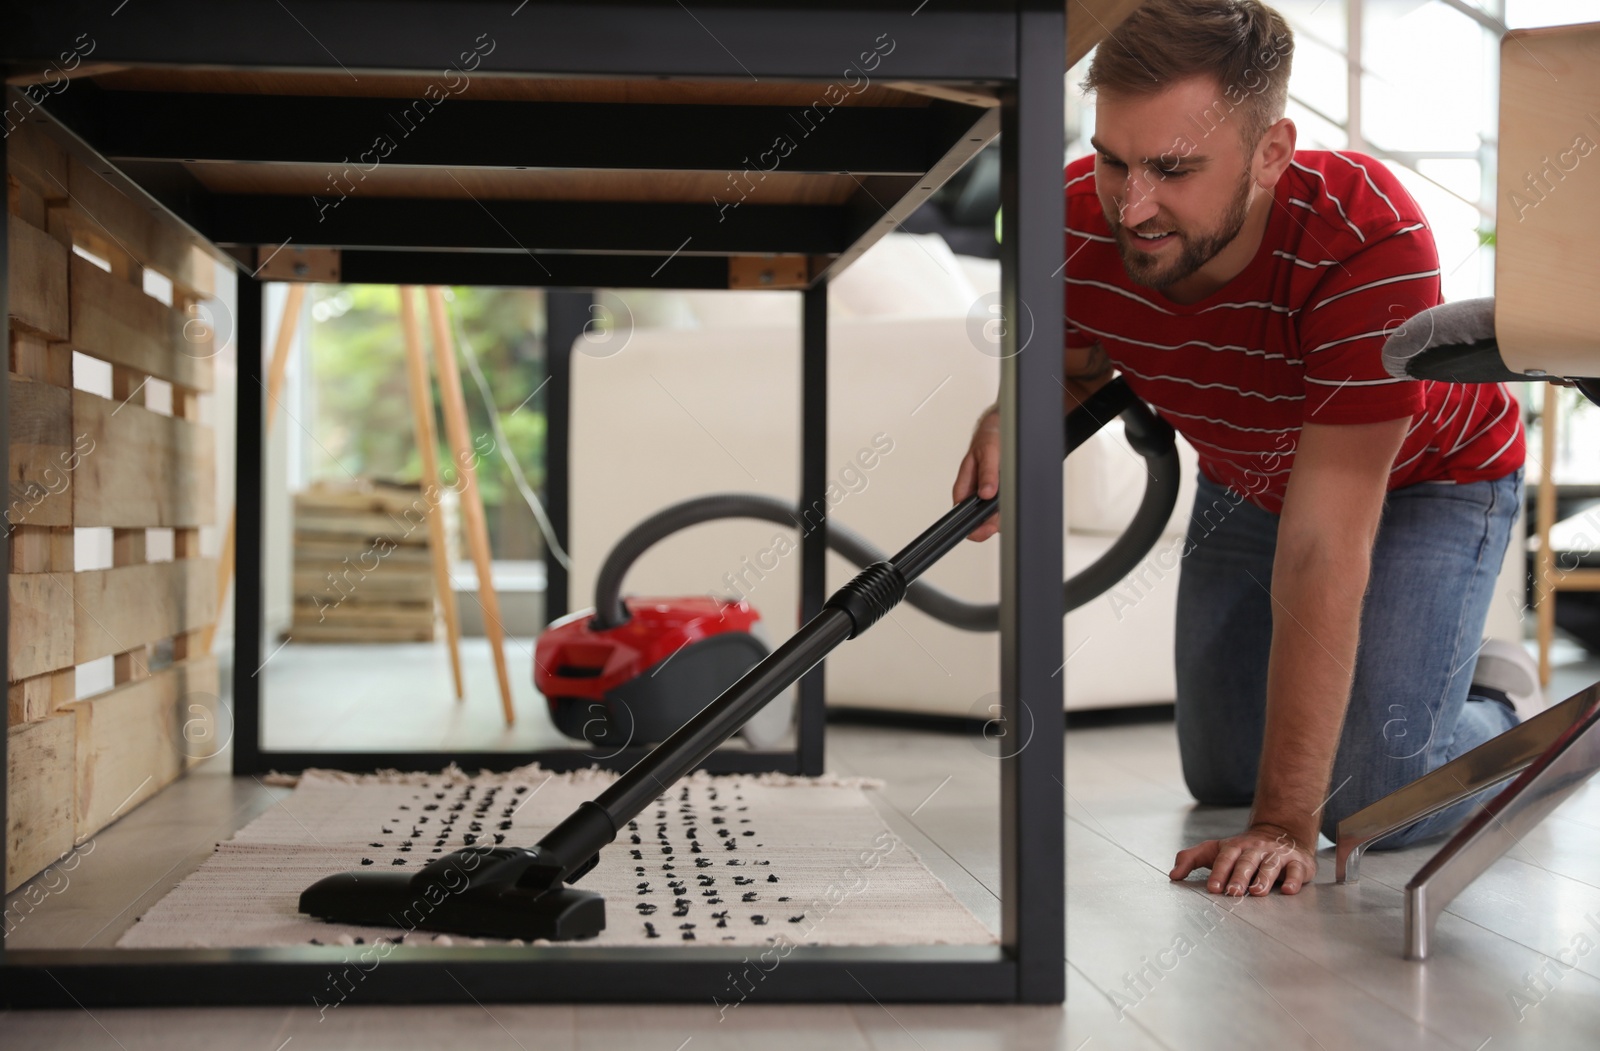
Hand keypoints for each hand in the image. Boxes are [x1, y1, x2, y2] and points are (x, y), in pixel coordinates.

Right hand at [951, 407, 1000, 540]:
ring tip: (1011, 504)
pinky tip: (1015, 500)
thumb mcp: (988, 452)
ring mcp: (986, 495)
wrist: (1001, 428)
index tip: (983, 529)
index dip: (972, 525)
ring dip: (1002, 515)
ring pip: (992, 516)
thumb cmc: (989, 438)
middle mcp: (974, 493)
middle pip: (978, 519)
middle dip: (991, 523)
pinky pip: (1003, 508)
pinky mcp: (999, 494)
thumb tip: (986, 492)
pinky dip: (1010, 507)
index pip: (962, 512)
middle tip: (1002, 519)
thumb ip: (987, 473)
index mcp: (964, 486)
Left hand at [1169, 823, 1315, 895]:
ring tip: (1257, 892)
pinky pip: (1297, 871)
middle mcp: (1256, 850)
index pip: (1225, 858)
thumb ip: (1191, 859)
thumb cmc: (1242, 849)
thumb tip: (1172, 875)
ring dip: (1264, 879)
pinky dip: (1293, 880)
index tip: (1213, 888)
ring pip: (1270, 866)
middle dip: (1239, 877)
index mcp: (1235, 847)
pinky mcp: (1298, 863)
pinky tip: (1288, 890)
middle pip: (1247, 862)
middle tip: (1232, 892)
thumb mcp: (1214, 850)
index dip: (1219, 872)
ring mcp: (1277, 855)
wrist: (1281, 833)